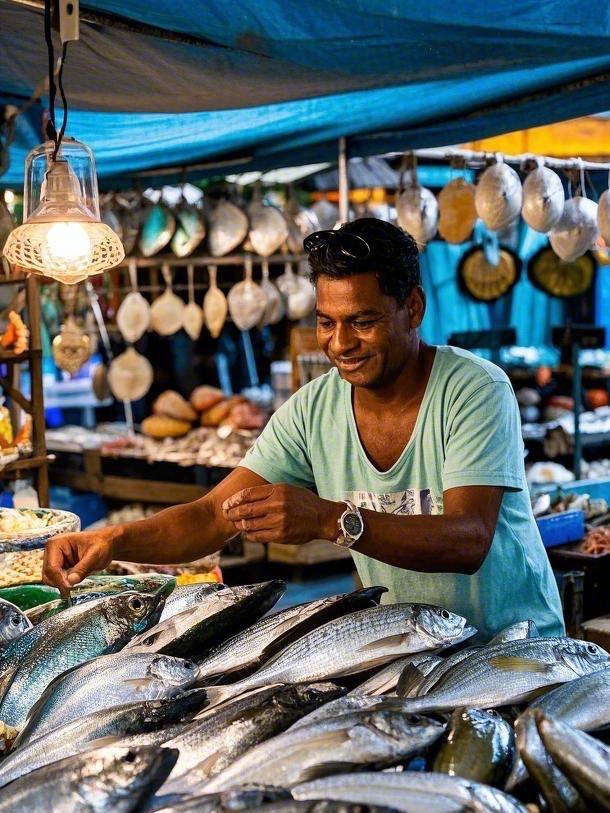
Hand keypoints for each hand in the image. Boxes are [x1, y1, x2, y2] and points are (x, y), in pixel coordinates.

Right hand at [42, 528, 115, 595]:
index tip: (68, 589)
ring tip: (77, 579)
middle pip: (48, 574)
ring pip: (50, 578)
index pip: (51, 567)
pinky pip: (56, 579)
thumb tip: (70, 582)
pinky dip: (64, 582)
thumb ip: (82, 569)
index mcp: (57, 543)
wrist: (106, 544)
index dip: (59, 580)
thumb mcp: (95, 556)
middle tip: (72, 589)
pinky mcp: (59, 565)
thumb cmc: (101, 545)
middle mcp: (52, 550)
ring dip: (62, 583)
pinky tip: (75, 579)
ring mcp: (55, 558)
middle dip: (59, 582)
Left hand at [222, 483, 341, 544]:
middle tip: (226, 514)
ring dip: (240, 525)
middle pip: (246, 509)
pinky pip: (258, 536)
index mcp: (277, 490)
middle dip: (232, 513)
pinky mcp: (281, 535)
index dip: (234, 499)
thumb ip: (269, 492)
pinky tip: (248, 533)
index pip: (248, 494)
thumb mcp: (288, 489)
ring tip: (237, 524)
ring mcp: (279, 521)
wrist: (322, 518)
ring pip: (250, 524)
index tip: (227, 503)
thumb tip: (246, 497)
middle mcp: (277, 505)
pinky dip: (249, 535)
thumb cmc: (304, 502)